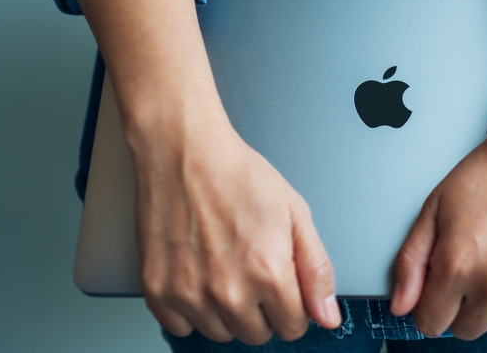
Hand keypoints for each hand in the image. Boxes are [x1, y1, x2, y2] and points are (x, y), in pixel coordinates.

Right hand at [132, 113, 341, 344]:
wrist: (184, 152)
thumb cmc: (238, 175)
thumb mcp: (295, 214)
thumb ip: (316, 270)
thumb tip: (328, 316)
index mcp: (269, 274)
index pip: (293, 327)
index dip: (293, 308)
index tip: (283, 289)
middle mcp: (229, 292)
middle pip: (256, 335)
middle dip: (262, 311)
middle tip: (252, 272)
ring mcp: (189, 294)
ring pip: (220, 334)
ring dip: (226, 312)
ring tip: (224, 269)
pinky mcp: (158, 290)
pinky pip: (181, 327)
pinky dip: (190, 310)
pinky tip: (198, 277)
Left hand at [390, 135, 486, 339]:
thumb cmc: (486, 176)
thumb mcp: (434, 209)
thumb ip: (411, 262)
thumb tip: (401, 306)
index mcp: (457, 266)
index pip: (430, 324)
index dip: (429, 306)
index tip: (438, 289)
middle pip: (466, 329)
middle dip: (461, 307)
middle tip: (470, 271)